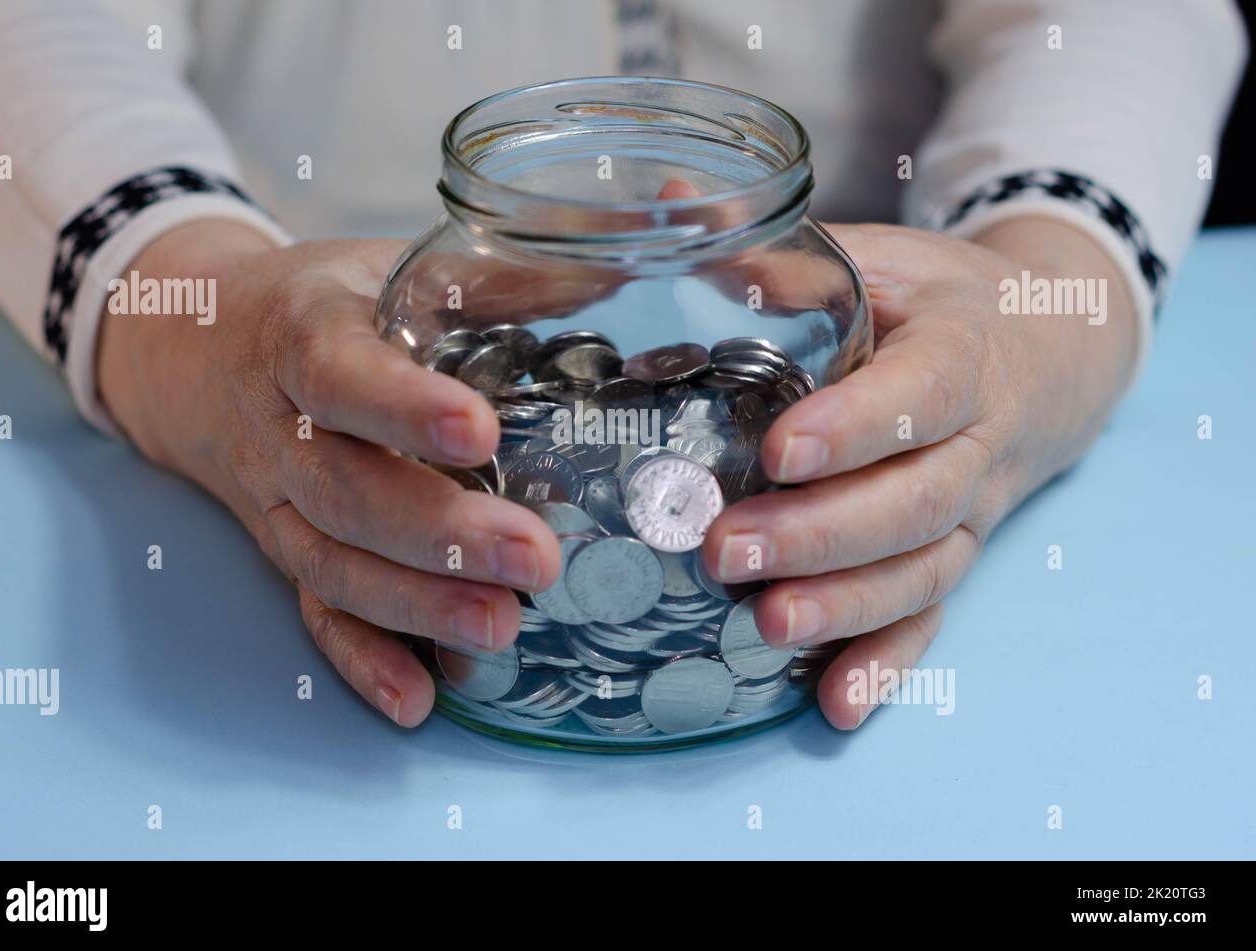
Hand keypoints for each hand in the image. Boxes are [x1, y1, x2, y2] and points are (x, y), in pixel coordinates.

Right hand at [97, 220, 564, 725]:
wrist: (194, 347)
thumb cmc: (315, 303)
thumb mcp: (387, 267)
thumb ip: (495, 278)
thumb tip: (615, 272)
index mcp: (301, 337)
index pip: (340, 376)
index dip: (402, 408)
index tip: (480, 432)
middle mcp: (277, 428)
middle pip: (344, 492)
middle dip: (439, 534)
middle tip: (535, 561)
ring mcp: (274, 500)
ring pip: (330, 562)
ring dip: (414, 606)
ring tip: (501, 630)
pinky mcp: (280, 549)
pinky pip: (313, 610)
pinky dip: (361, 660)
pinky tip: (416, 699)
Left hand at [701, 217, 1137, 728]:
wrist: (1045, 348)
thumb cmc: (941, 300)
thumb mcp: (881, 256)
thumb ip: (787, 251)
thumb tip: (670, 205)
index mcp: (963, 352)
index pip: (921, 392)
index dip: (858, 426)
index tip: (780, 448)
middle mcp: (977, 443)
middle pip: (916, 500)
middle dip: (823, 534)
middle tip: (727, 551)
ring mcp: (971, 511)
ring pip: (922, 567)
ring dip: (847, 606)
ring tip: (767, 627)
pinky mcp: (956, 553)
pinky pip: (931, 616)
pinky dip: (889, 664)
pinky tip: (836, 705)